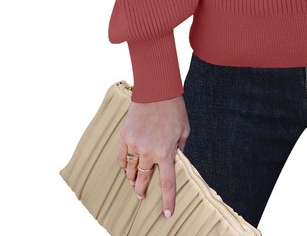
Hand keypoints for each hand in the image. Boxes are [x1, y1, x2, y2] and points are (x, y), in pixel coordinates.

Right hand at [118, 94, 189, 218]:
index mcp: (166, 153)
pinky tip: (126, 169)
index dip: (168, 200)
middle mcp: (148, 153)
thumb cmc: (174, 109)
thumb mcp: (184, 130)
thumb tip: (175, 158)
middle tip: (142, 197)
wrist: (156, 91)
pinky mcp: (125, 138)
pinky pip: (122, 158)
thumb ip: (179, 148)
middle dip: (142, 191)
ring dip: (132, 179)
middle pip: (143, 180)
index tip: (167, 214)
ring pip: (131, 171)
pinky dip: (124, 165)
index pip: (167, 183)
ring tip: (134, 184)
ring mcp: (134, 146)